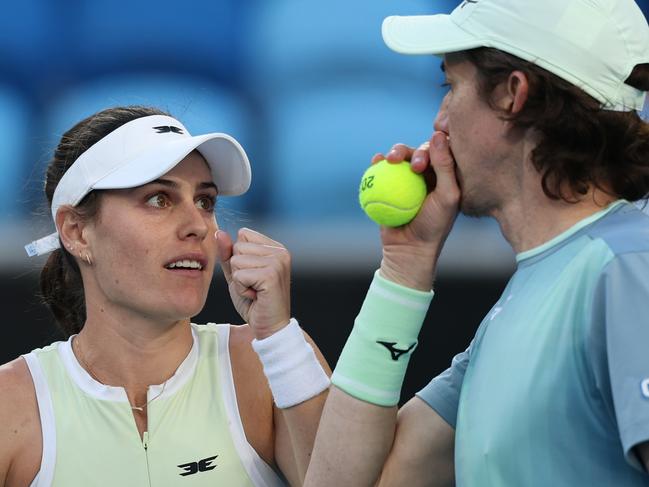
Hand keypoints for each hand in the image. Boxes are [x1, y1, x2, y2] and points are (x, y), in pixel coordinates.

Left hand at [215, 228, 291, 338]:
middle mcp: (280, 251)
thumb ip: (228, 254)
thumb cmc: (254, 302)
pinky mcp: (271, 275)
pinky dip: (241, 289)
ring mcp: (278, 262)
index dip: (239, 257)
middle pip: (238, 247)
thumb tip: (219, 232)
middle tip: (253, 285)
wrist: (269, 327)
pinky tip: (255, 296)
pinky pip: (239, 275)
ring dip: (239, 280)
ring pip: (237, 261)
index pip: (243, 235)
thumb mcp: (237, 274)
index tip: (253, 275)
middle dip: (238, 269)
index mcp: (275, 247)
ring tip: (254, 291)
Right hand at [371, 132, 459, 289]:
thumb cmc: (434, 225)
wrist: (409, 249)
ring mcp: (407, 181)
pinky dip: (378, 163)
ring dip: (394, 153)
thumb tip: (437, 134)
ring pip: (400, 158)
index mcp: (444, 175)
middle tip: (412, 165)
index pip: (439, 151)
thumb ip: (445, 166)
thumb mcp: (447, 196)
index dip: (433, 146)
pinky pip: (382, 171)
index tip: (426, 161)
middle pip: (417, 151)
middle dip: (411, 151)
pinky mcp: (389, 186)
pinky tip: (375, 160)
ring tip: (389, 159)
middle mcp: (427, 175)